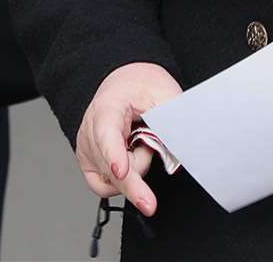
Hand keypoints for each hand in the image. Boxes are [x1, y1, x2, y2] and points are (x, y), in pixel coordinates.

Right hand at [75, 62, 181, 216]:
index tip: (121, 171)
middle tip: (153, 161)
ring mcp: (86, 148)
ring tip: (141, 145)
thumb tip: (186, 151)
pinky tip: (131, 161)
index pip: (107, 134)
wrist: (127, 84)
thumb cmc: (142, 88)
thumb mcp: (166, 96)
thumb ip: (175, 123)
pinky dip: (124, 181)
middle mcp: (90, 130)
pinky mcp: (88, 163)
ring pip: (113, 181)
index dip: (114, 155)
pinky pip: (105, 187)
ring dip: (135, 170)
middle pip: (112, 168)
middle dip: (141, 166)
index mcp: (108, 107)